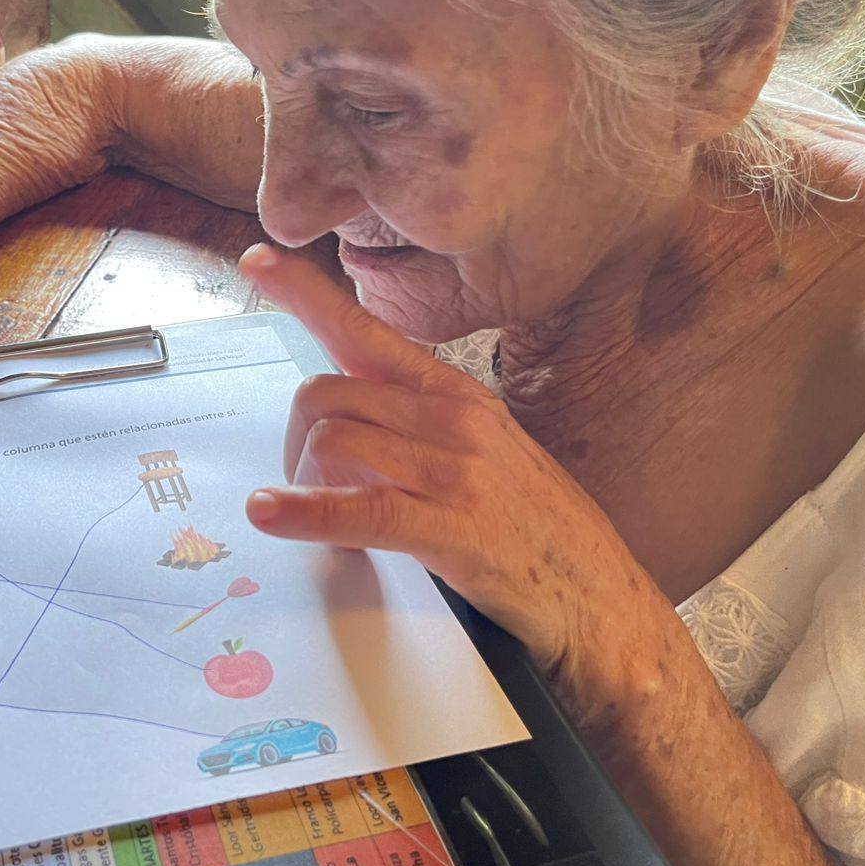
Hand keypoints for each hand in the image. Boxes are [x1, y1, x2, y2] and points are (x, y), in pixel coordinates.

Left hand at [240, 243, 656, 677]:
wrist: (604, 604)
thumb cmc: (537, 534)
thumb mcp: (482, 457)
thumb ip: (414, 430)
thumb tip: (339, 422)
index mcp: (455, 396)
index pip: (367, 332)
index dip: (307, 295)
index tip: (260, 261)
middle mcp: (454, 419)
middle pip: (326, 396)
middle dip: (293, 444)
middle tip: (301, 489)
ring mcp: (457, 470)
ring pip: (332, 442)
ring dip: (302, 485)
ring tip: (318, 523)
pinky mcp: (455, 527)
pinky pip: (360, 506)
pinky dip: (305, 512)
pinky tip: (271, 514)